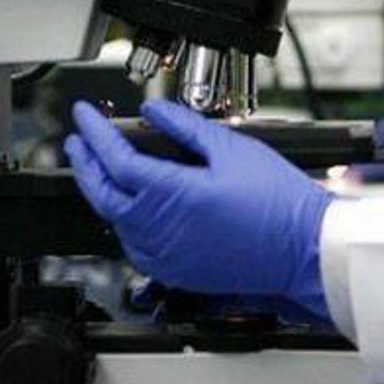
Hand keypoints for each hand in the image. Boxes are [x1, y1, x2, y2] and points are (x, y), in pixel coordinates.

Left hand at [65, 99, 334, 319]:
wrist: (304, 249)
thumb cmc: (279, 203)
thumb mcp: (233, 148)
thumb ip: (186, 127)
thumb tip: (154, 111)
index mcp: (173, 195)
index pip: (116, 160)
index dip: (94, 134)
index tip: (84, 116)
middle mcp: (162, 230)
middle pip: (103, 194)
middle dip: (85, 164)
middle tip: (78, 141)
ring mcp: (167, 256)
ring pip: (115, 222)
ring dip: (102, 192)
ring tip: (101, 168)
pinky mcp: (177, 272)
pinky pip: (134, 246)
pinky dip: (123, 222)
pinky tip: (130, 206)